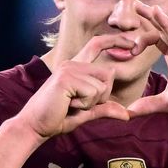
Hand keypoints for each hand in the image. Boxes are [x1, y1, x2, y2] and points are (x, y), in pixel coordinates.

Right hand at [18, 35, 142, 139]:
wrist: (34, 126)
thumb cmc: (57, 118)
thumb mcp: (86, 112)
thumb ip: (105, 109)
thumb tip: (127, 114)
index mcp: (76, 67)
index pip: (97, 44)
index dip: (116, 40)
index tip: (133, 43)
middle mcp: (73, 63)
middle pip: (108, 74)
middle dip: (102, 96)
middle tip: (80, 104)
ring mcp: (69, 69)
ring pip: (102, 86)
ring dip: (92, 103)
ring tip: (71, 105)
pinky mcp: (66, 78)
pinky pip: (92, 92)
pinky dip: (85, 105)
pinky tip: (68, 105)